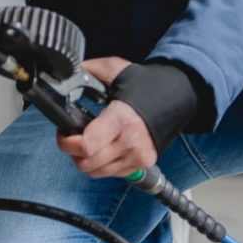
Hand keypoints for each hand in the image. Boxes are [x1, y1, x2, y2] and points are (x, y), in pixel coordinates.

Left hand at [57, 56, 157, 178]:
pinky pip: (111, 173)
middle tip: (71, 137)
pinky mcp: (143, 164)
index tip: (63, 133)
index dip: (67, 142)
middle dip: (72, 152)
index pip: (87, 145)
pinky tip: (103, 146)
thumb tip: (69, 71)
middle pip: (87, 164)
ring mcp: (138, 156)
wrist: (179, 97)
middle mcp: (131, 142)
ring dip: (86, 160)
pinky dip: (101, 163)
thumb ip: (91, 70)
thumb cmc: (148, 85)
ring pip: (96, 172)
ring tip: (87, 141)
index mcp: (123, 119)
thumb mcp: (118, 70)